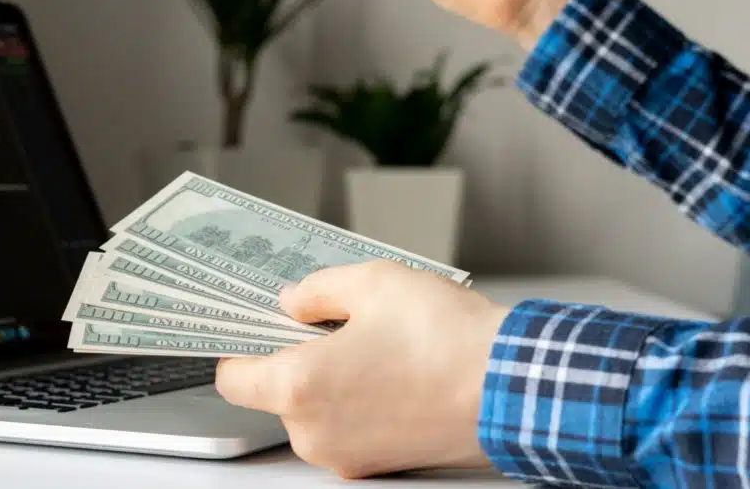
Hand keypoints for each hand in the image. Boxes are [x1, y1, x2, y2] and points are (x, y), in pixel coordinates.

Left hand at [214, 260, 510, 478]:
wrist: (515, 388)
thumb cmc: (447, 339)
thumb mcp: (372, 283)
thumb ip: (315, 291)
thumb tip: (293, 302)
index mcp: (299, 387)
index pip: (233, 378)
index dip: (240, 346)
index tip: (253, 327)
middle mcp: (316, 433)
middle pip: (276, 393)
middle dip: (296, 357)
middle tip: (328, 322)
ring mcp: (349, 456)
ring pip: (315, 411)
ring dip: (330, 379)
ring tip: (372, 341)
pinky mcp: (381, 465)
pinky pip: (349, 428)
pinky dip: (358, 402)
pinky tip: (391, 369)